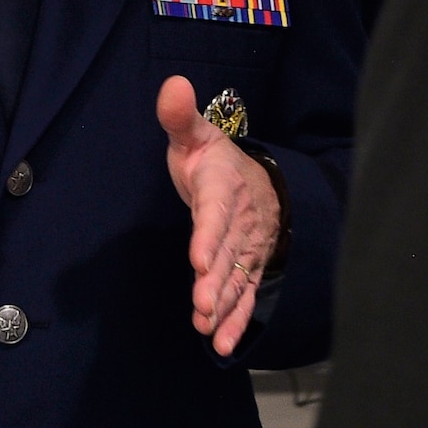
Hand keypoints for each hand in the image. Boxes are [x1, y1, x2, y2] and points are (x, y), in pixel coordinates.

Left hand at [157, 74, 283, 356]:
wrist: (254, 181)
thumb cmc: (213, 159)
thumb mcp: (195, 135)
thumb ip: (179, 116)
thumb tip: (173, 83)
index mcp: (223, 186)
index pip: (216, 212)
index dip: (208, 235)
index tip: (198, 258)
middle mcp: (239, 221)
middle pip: (228, 253)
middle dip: (216, 280)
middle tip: (201, 303)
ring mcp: (245, 249)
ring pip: (236, 278)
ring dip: (223, 304)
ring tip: (206, 326)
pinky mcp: (246, 269)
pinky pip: (245, 296)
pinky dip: (235, 320)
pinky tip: (219, 344)